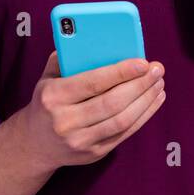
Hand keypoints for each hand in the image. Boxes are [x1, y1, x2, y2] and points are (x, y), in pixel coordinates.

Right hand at [19, 51, 165, 170]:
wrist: (34, 144)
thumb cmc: (47, 102)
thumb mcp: (47, 78)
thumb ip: (68, 59)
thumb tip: (97, 40)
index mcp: (53, 97)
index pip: (92, 83)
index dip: (120, 72)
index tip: (142, 62)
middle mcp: (66, 121)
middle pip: (112, 103)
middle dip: (140, 85)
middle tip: (157, 70)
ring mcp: (81, 141)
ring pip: (122, 120)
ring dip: (146, 101)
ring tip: (158, 84)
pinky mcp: (94, 154)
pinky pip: (124, 133)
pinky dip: (143, 116)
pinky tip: (153, 100)